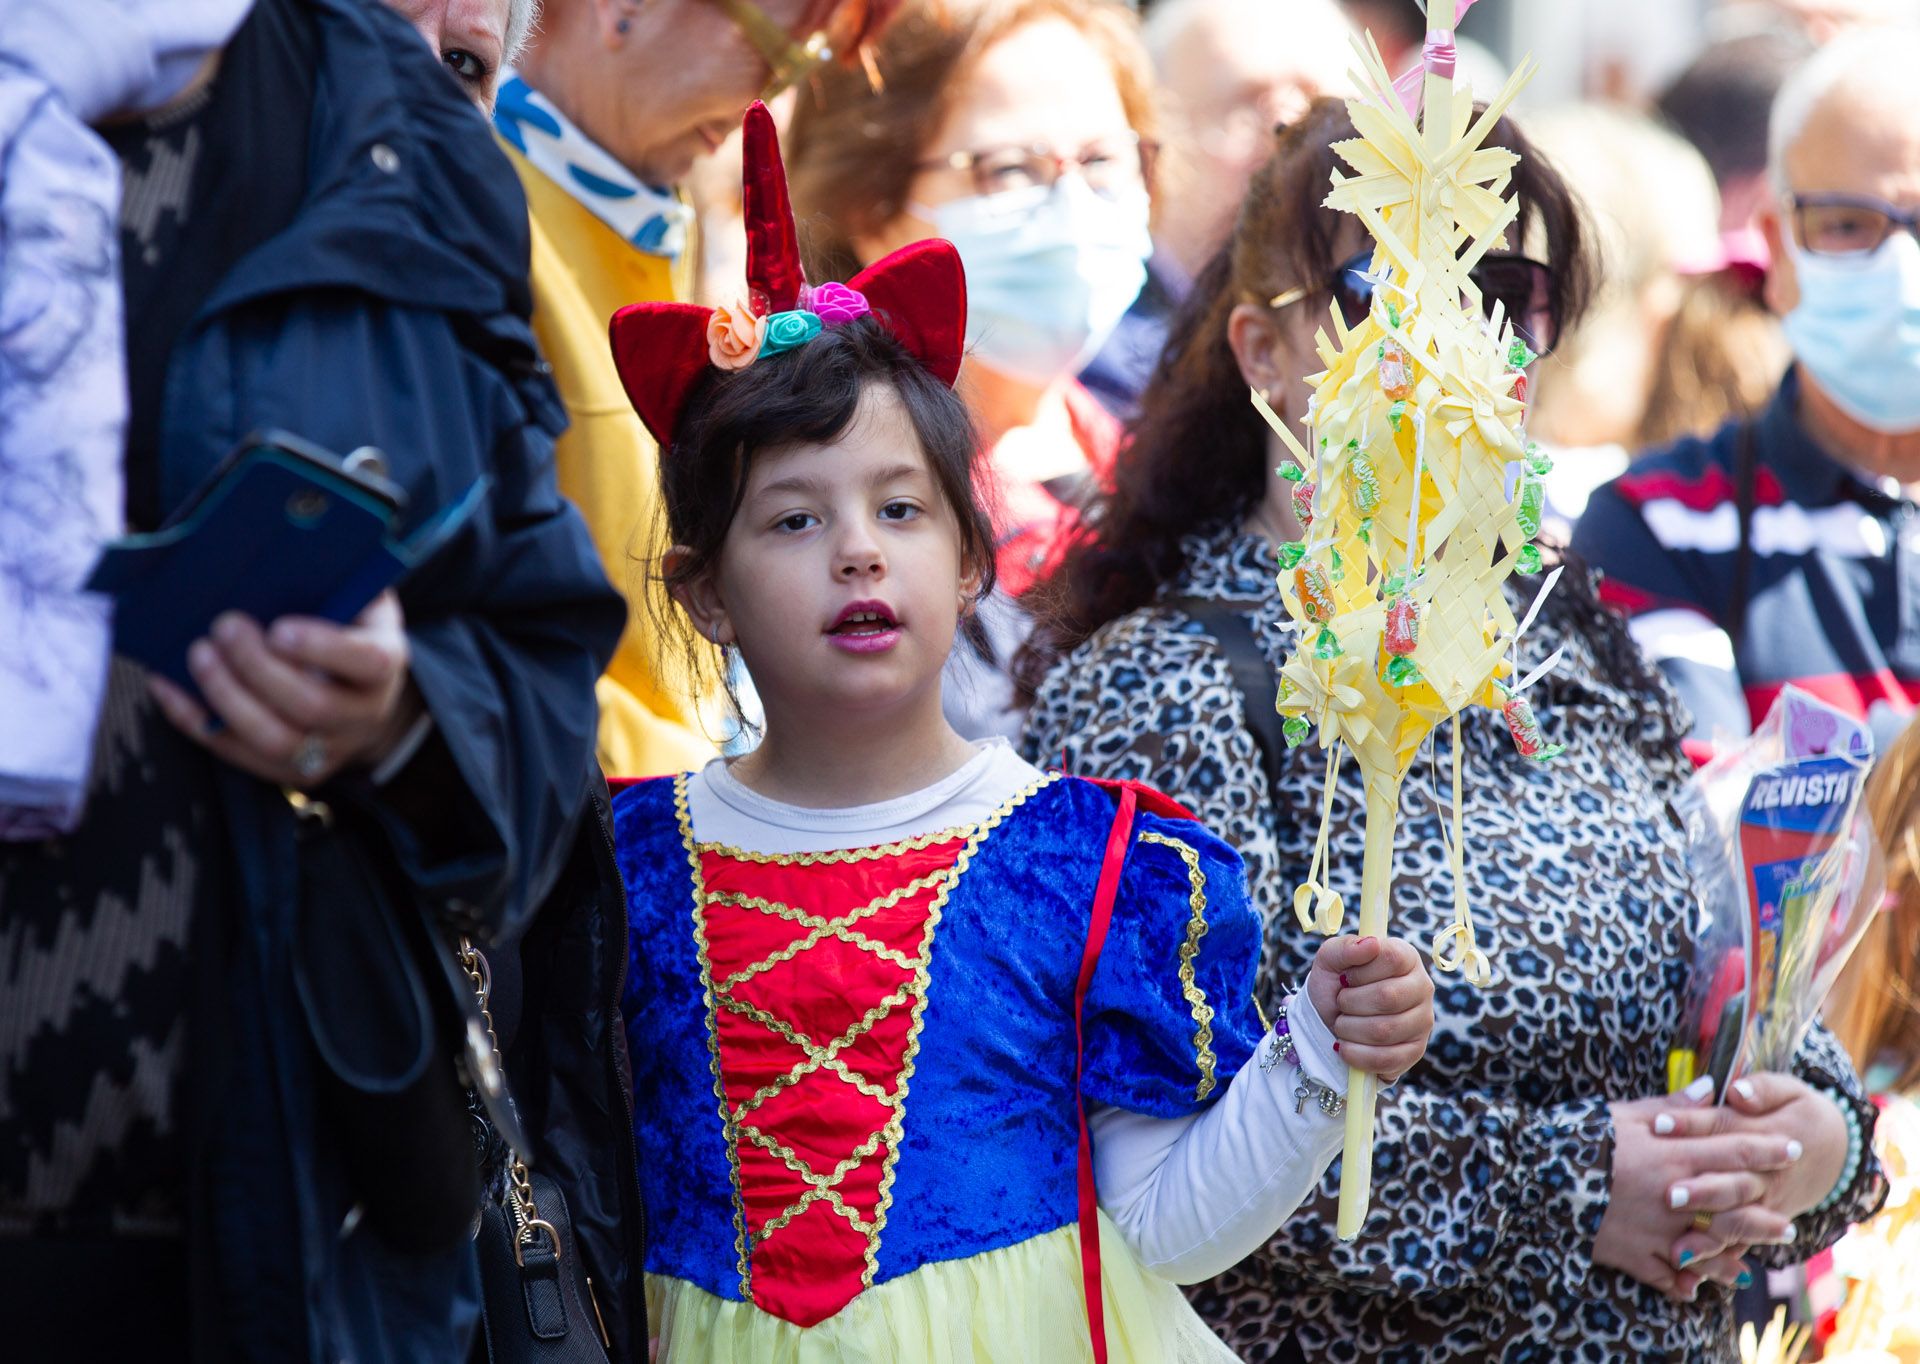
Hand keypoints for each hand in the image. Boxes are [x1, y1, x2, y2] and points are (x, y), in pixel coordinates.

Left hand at [150, 592, 420, 788]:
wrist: (362, 693)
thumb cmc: (348, 628)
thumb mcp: (356, 596)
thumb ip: (336, 575)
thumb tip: (287, 538)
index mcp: (384, 664)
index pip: (365, 662)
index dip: (322, 648)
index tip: (279, 627)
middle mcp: (362, 715)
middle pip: (311, 706)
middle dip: (258, 669)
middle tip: (224, 627)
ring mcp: (326, 750)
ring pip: (274, 740)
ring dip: (227, 697)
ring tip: (198, 654)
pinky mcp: (288, 771)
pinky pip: (236, 755)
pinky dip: (195, 720)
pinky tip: (168, 686)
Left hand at [1305, 934, 1433, 1082]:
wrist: (1329, 1021)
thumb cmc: (1334, 985)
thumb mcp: (1330, 960)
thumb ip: (1346, 948)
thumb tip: (1371, 943)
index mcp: (1406, 957)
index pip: (1392, 958)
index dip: (1360, 972)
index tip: (1345, 979)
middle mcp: (1422, 987)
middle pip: (1388, 997)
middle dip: (1350, 1003)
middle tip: (1341, 1003)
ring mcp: (1423, 1021)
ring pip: (1385, 1031)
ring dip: (1349, 1029)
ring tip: (1342, 1024)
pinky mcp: (1416, 1051)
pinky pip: (1386, 1059)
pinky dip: (1356, 1054)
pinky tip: (1345, 1047)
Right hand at [1594, 1085, 1800, 1299]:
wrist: (1537, 1177)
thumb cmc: (1581, 1138)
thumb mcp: (1623, 1113)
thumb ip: (1672, 1107)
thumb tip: (1711, 1089)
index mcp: (1675, 1156)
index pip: (1735, 1151)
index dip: (1768, 1150)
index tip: (1793, 1150)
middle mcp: (1676, 1197)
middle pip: (1735, 1208)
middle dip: (1765, 1216)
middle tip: (1789, 1226)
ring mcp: (1658, 1230)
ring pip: (1708, 1250)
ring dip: (1733, 1259)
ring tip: (1752, 1265)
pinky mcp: (1634, 1255)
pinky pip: (1667, 1276)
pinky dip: (1683, 1283)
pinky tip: (1695, 1289)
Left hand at [1653, 1072, 1849, 1274]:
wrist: (1838, 1152)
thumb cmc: (1801, 1113)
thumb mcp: (1791, 1091)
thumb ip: (1763, 1089)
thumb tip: (1737, 1091)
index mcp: (1766, 1133)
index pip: (1722, 1127)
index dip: (1690, 1125)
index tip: (1658, 1124)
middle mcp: (1766, 1174)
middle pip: (1731, 1182)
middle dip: (1701, 1191)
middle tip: (1668, 1195)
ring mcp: (1767, 1203)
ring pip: (1737, 1222)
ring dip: (1709, 1236)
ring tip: (1679, 1249)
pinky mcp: (1764, 1224)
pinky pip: (1741, 1244)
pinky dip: (1718, 1260)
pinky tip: (1691, 1270)